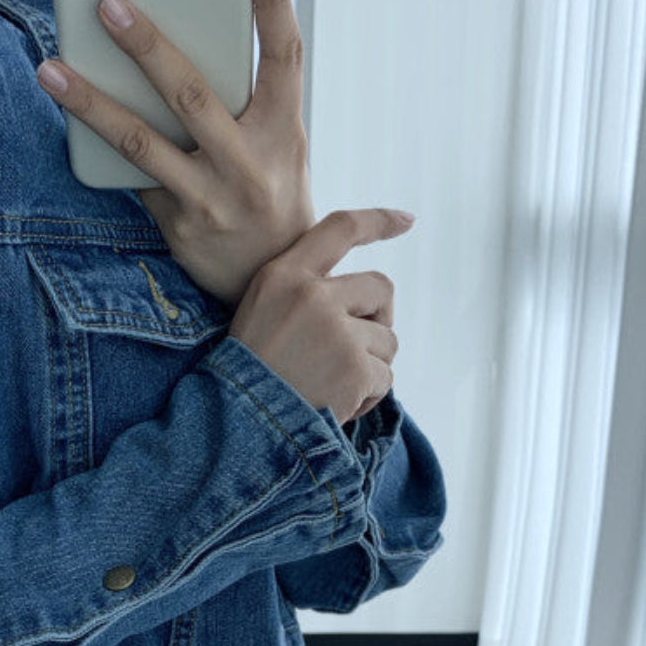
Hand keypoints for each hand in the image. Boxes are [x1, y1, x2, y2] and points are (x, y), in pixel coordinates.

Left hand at [36, 0, 315, 306]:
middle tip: (109, 4)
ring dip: (91, 103)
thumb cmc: (270, 192)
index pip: (284, 57)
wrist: (272, 278)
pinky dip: (100, 145)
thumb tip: (189, 36)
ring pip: (142, 143)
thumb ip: (248, 97)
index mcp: (284, 132)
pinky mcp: (179, 226)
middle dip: (148, 46)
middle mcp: (248, 166)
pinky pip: (133, 177)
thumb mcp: (280, 144)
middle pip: (192, 95)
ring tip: (50, 69)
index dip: (273, 3)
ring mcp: (211, 200)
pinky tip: (68, 119)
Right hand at [229, 208, 414, 425]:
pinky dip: (369, 395)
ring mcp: (337, 332)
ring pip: (387, 339)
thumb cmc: (249, 373)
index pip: (340, 229)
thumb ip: (302, 291)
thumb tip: (358, 294)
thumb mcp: (259, 312)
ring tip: (335, 384)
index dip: (378, 221)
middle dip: (378, 320)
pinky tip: (340, 405)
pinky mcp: (356, 369)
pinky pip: (386, 377)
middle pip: (380, 288)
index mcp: (284, 275)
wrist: (238, 425)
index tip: (407, 220)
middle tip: (356, 350)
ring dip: (371, 365)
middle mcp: (313, 296)